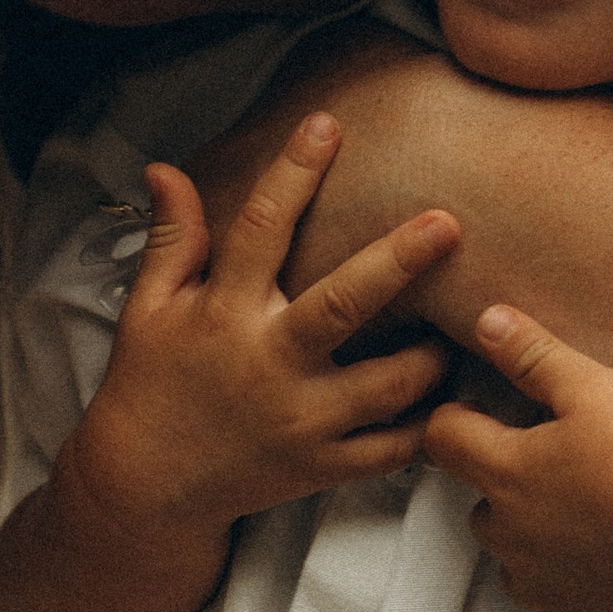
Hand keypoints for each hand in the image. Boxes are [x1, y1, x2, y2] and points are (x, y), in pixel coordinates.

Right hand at [69, 112, 458, 535]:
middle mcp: (268, 364)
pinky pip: (390, 449)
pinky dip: (428, 427)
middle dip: (397, 262)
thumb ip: (172, 239)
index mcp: (224, 314)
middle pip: (342, 305)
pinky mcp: (320, 467)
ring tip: (466, 324)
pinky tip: (454, 398)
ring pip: (386, 384)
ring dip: (431, 354)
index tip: (326, 125)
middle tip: (447, 223)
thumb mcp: (148, 308)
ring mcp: (300, 421)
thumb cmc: (149, 385)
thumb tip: (166, 168)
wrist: (146, 486)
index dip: (292, 174)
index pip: (260, 230)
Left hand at [425, 303, 612, 611]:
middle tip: (567, 475)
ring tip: (595, 528)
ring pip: (515, 569)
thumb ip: (532, 354)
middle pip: (481, 511)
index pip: (443, 440)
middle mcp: (509, 535)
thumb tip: (486, 319)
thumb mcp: (591, 385)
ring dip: (539, 550)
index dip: (458, 424)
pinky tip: (596, 593)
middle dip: (509, 494)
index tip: (486, 420)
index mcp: (505, 471)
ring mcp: (540, 589)